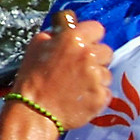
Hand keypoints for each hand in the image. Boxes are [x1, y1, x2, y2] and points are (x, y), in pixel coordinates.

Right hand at [12, 13, 110, 131]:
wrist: (34, 112)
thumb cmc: (32, 80)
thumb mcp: (36, 47)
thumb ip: (55, 34)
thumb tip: (66, 27)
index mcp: (73, 40)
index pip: (97, 29)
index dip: (91, 37)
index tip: (86, 44)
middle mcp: (88, 55)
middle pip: (106, 51)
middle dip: (96, 58)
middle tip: (81, 68)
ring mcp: (96, 76)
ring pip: (106, 73)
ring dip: (96, 78)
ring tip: (77, 86)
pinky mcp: (101, 96)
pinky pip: (106, 92)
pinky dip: (96, 95)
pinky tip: (81, 98)